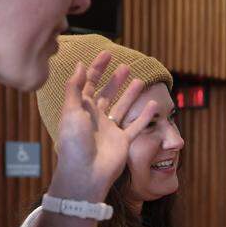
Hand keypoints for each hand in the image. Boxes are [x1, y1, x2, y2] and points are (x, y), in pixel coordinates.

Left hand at [49, 52, 158, 201]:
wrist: (85, 173)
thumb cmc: (74, 143)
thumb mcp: (71, 111)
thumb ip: (75, 88)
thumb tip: (81, 65)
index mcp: (81, 109)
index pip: (89, 83)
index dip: (97, 68)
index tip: (107, 53)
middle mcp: (96, 118)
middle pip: (106, 93)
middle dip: (115, 80)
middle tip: (125, 66)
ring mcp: (110, 129)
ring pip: (123, 107)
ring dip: (131, 94)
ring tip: (140, 81)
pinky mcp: (123, 142)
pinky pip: (136, 126)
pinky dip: (145, 116)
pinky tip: (154, 105)